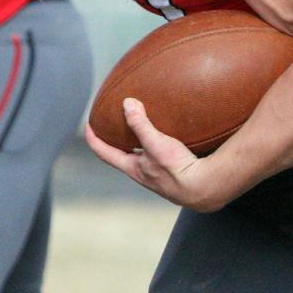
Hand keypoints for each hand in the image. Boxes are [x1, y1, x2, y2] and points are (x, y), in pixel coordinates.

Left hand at [83, 98, 236, 211]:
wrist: (204, 188)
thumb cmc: (177, 170)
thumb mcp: (156, 144)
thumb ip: (141, 124)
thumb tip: (127, 103)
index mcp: (133, 168)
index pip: (104, 153)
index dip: (93, 138)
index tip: (88, 125)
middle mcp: (142, 174)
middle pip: (121, 156)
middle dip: (115, 141)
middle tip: (112, 125)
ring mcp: (158, 176)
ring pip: (142, 157)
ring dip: (137, 144)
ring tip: (140, 128)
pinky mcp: (173, 174)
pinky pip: (159, 157)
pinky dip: (157, 146)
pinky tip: (168, 138)